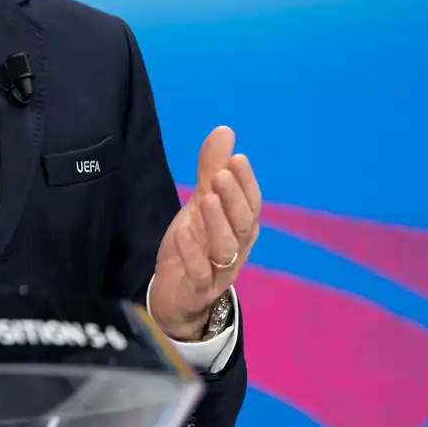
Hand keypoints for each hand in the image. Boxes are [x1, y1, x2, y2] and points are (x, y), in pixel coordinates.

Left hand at [149, 126, 260, 340]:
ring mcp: (219, 272)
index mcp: (241, 227)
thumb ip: (211, 170)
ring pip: (226, 249)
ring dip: (217, 223)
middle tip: (221, 175)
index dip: (247, 183)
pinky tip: (182, 233)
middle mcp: (237, 249)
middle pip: (243, 225)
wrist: (175, 295)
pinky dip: (192, 253)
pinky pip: (200, 273)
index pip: (252, 203)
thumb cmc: (195, 245)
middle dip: (234, 199)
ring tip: (205, 199)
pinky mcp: (198, 290)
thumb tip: (225, 131)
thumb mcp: (201, 203)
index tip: (237, 158)